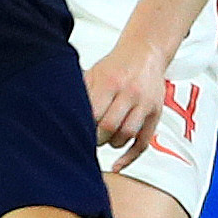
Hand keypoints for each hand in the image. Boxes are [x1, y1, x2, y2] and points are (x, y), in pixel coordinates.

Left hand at [84, 40, 168, 167]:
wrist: (145, 52)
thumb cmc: (116, 66)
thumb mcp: (93, 73)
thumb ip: (81, 94)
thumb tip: (62, 116)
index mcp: (110, 82)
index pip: (94, 114)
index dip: (83, 128)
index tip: (74, 133)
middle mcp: (130, 93)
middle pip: (110, 127)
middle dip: (96, 137)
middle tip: (88, 137)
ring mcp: (145, 104)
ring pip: (127, 135)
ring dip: (111, 143)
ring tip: (104, 137)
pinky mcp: (156, 114)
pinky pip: (144, 142)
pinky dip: (130, 157)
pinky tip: (118, 165)